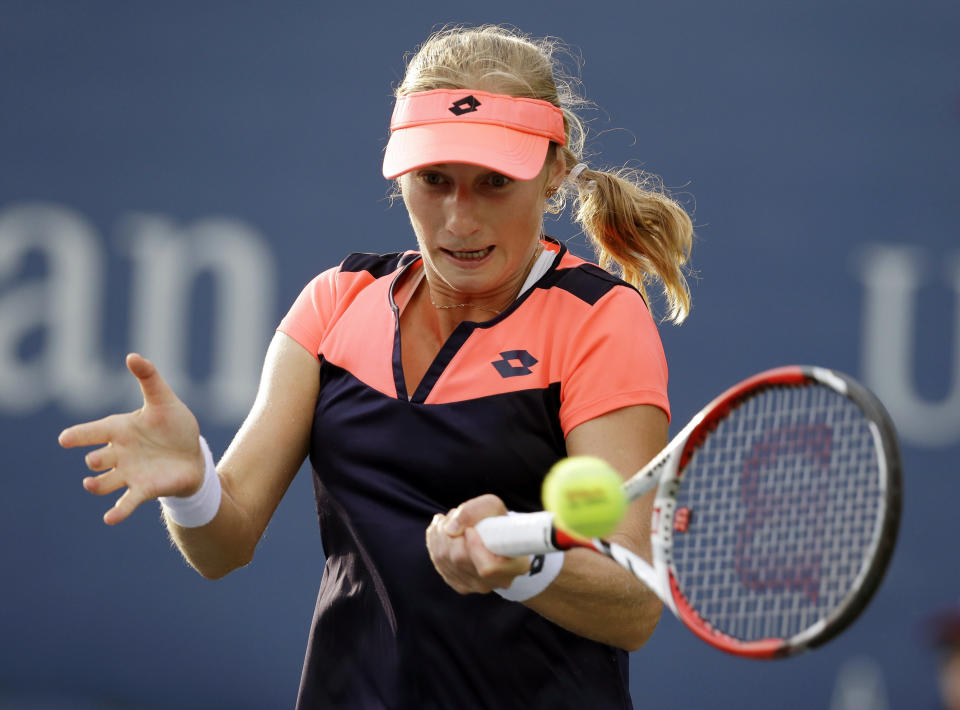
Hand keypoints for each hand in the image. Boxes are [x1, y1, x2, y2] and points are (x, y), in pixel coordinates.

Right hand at [58, 353, 203, 524]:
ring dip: (97, 485)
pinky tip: (109, 519)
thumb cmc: (175, 426)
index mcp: (120, 429)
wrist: (194, 455)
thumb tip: (132, 356)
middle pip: (98, 458)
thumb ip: (149, 379)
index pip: (93, 431)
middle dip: (96, 460)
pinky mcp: (143, 490)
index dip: (79, 435)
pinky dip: (117, 512)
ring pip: (104, 483)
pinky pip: (125, 503)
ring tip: (92, 484)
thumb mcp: (164, 400)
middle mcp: (119, 453)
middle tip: (99, 458)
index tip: (65, 439)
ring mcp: (128, 473)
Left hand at [425, 494, 530, 593]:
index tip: (470, 529)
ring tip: (447, 520)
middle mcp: (498, 582)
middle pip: (460, 560)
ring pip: (445, 561)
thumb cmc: (496, 519)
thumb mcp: (491, 506)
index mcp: (516, 565)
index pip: (488, 567)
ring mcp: (478, 587)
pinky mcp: (461, 586)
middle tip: (453, 515)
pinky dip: (434, 544)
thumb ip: (473, 511)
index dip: (473, 546)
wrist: (493, 534)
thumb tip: (450, 529)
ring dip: (439, 534)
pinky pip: (440, 565)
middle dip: (449, 532)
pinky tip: (440, 531)